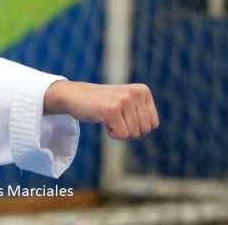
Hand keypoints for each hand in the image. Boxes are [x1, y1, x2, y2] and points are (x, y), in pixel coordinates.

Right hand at [44, 81, 158, 139]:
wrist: (74, 95)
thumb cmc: (101, 103)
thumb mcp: (127, 102)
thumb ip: (142, 113)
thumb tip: (150, 129)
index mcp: (142, 91)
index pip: (153, 124)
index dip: (137, 127)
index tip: (122, 115)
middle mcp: (135, 93)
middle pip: (144, 131)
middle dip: (128, 130)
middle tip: (113, 117)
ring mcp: (124, 100)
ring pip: (133, 134)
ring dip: (119, 131)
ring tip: (107, 116)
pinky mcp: (112, 110)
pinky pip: (121, 136)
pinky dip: (111, 134)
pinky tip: (102, 119)